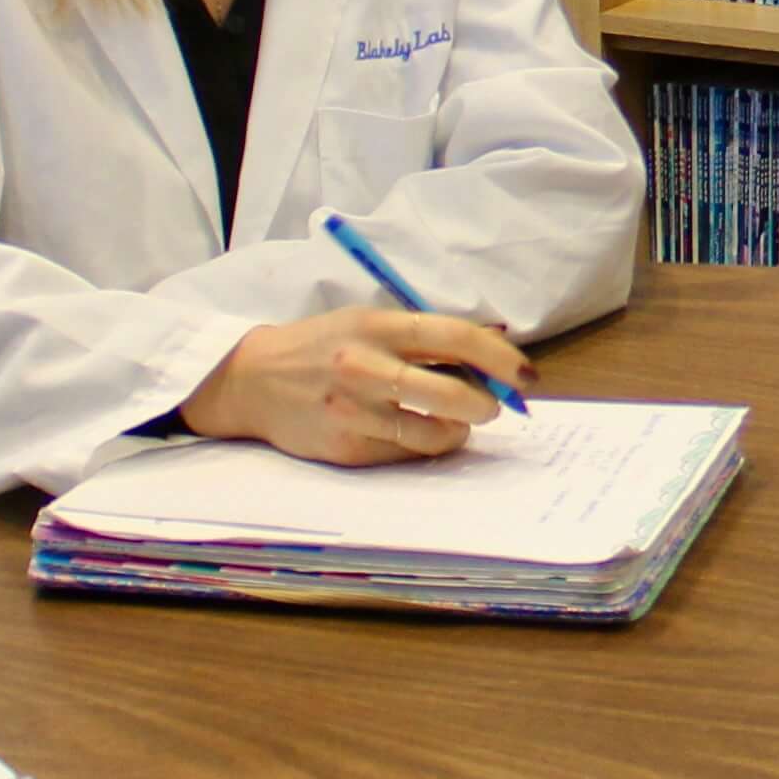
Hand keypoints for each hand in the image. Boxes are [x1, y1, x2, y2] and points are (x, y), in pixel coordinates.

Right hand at [178, 307, 531, 463]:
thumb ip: (423, 336)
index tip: (526, 373)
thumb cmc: (323, 347)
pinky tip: (415, 433)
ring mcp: (355, 412)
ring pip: (435, 433)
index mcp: (377, 327)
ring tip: (454, 422)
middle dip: (488, 404)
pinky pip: (406, 454)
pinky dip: (423, 446)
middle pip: (454, 395)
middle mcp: (365, 368)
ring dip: (458, 430)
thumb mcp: (368, 323)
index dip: (500, 358)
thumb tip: (494, 349)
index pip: (456, 338)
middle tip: (493, 405)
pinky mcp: (347, 448)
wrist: (253, 380)